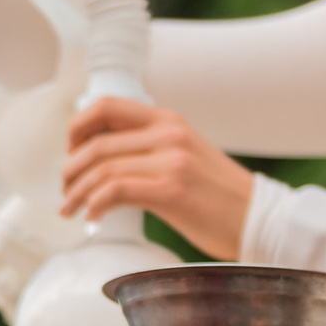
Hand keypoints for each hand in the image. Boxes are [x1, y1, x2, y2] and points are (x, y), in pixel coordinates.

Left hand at [60, 98, 255, 256]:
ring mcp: (170, 161)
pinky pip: (115, 191)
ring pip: (101, 169)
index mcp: (169, 120)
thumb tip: (102, 157)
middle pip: (96, 143)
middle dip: (70, 170)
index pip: (106, 106)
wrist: (260, 218)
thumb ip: (150, 147)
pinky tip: (92, 217)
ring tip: (69, 209)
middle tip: (65, 190)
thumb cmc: (219, 195)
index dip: (77, 127)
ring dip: (76, 192)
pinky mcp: (171, 190)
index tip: (69, 151)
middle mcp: (168, 134)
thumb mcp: (185, 155)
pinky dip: (95, 205)